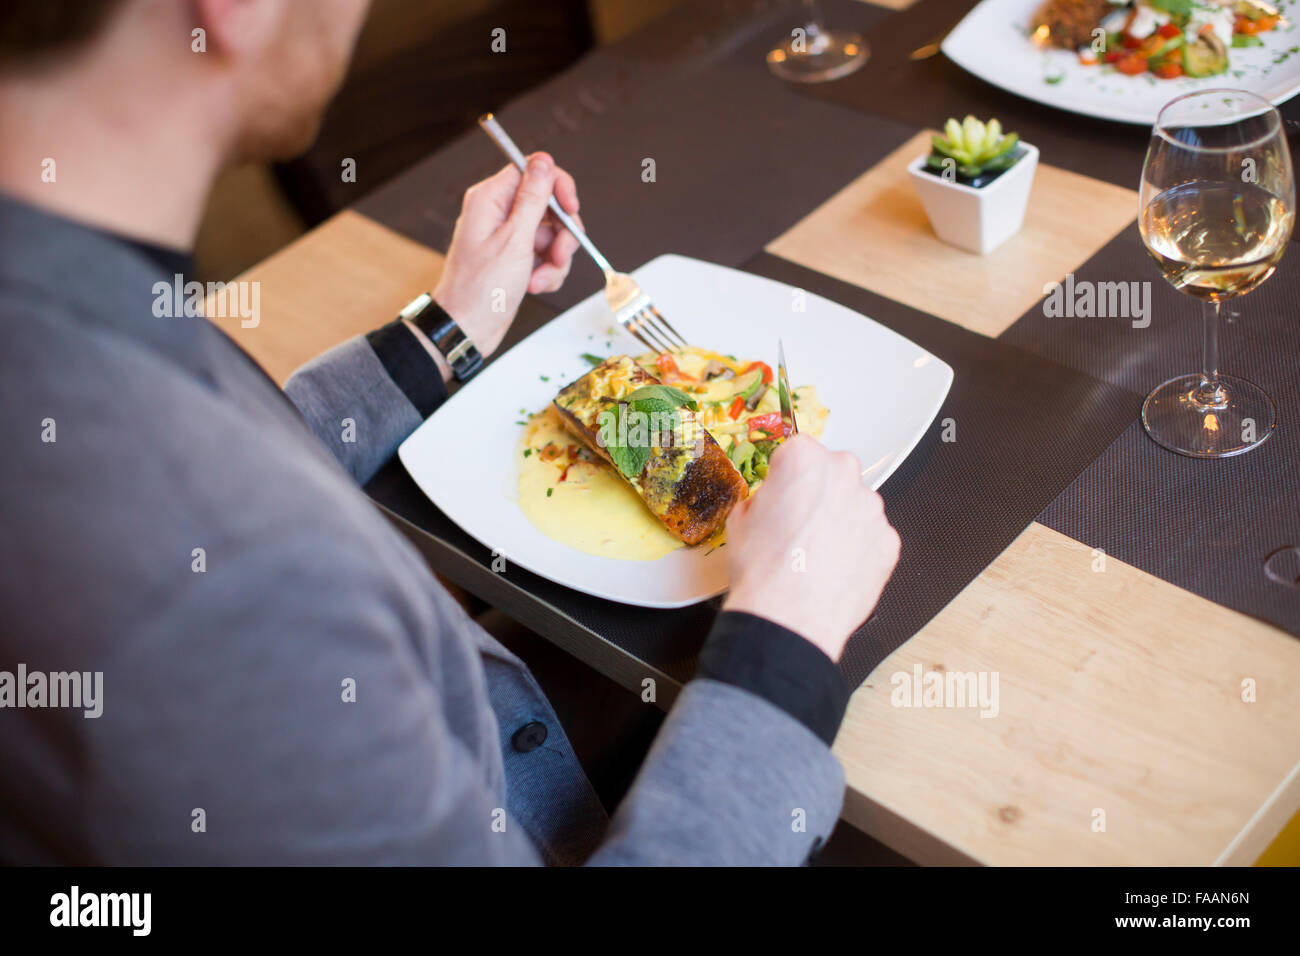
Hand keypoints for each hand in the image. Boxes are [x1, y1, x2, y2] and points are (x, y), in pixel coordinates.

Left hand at [432, 152, 580, 363]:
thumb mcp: (514, 240)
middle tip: (559, 256)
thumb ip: (532, 198)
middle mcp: (498, 213)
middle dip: (561, 234)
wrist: (466, 329)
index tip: (572, 211)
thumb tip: (543, 161)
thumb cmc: (480, 289)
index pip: (532, 171)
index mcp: (490, 199)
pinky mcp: (515, 257)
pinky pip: (545, 254)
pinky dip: (548, 271)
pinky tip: (536, 285)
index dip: (557, 188)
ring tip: (541, 279)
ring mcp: (507, 236)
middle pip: (548, 205)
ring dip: (555, 259)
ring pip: (551, 234)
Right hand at [722, 435, 899, 662]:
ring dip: (839, 521)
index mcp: (803, 459)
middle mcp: (843, 474)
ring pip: (854, 505)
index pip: (796, 451)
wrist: (789, 619)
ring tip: (814, 554)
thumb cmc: (764, 571)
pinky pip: (871, 536)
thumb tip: (771, 504)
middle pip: (832, 473)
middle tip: (797, 525)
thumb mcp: (740, 520)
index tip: (781, 494)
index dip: (785, 477)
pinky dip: (856, 548)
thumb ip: (764, 499)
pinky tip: (833, 568)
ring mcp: (870, 508)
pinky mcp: (888, 540)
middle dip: (818, 493)